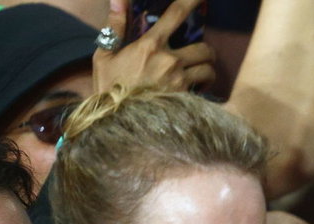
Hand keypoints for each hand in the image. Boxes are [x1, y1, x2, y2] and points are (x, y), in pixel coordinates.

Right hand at [93, 0, 215, 94]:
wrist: (116, 121)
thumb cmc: (108, 87)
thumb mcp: (104, 55)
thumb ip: (115, 26)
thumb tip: (119, 0)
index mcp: (150, 45)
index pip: (176, 15)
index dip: (191, 2)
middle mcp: (170, 60)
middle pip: (205, 48)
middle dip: (206, 52)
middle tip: (199, 56)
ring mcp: (180, 81)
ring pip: (209, 69)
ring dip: (207, 70)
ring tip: (199, 74)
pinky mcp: (186, 99)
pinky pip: (204, 89)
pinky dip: (203, 87)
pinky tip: (194, 90)